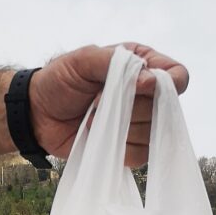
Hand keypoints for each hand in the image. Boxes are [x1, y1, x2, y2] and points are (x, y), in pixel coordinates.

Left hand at [29, 43, 188, 166]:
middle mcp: (145, 94)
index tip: (140, 87)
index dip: (166, 85)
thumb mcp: (84, 59)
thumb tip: (149, 81)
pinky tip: (97, 136)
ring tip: (94, 118)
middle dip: (130, 107)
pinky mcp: (127, 148)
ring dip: (120, 128)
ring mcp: (137, 123)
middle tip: (99, 101)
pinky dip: (118, 148)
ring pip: (152, 134)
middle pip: (164, 109)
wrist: (38, 114)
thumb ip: (117, 63)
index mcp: (142, 65)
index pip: (177, 76)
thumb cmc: (59, 81)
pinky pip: (140, 155)